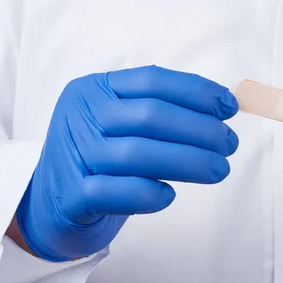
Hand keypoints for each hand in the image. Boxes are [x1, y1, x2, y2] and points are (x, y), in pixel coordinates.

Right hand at [16, 66, 238, 261]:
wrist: (52, 202)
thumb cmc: (102, 157)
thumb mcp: (122, 122)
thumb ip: (161, 110)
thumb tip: (222, 106)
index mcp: (94, 89)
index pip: (152, 81)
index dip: (197, 92)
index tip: (230, 108)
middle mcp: (80, 116)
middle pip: (150, 116)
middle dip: (200, 129)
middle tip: (230, 144)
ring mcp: (73, 156)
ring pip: (136, 154)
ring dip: (188, 161)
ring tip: (220, 169)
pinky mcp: (71, 196)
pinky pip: (114, 192)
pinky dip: (148, 193)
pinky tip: (168, 195)